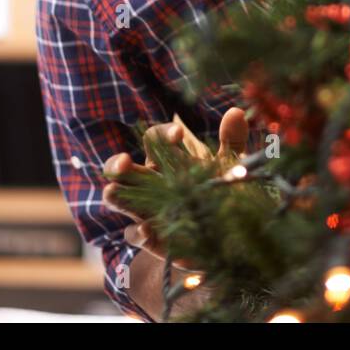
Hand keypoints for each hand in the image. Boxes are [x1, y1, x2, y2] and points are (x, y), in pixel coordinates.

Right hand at [102, 107, 248, 266]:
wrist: (225, 237)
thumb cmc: (220, 193)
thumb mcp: (228, 166)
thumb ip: (231, 141)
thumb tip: (236, 111)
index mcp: (165, 161)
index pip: (153, 138)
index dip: (162, 134)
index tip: (178, 136)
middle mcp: (150, 183)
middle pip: (122, 168)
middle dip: (118, 163)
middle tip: (125, 162)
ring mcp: (146, 210)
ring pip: (116, 198)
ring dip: (113, 194)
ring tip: (113, 191)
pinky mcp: (150, 238)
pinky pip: (134, 234)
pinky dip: (137, 232)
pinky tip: (146, 229)